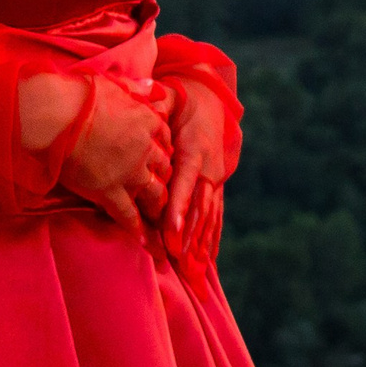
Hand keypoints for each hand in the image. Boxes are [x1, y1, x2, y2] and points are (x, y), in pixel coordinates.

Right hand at [24, 72, 170, 229]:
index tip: (161, 157)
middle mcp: (145, 149)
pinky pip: (129, 216)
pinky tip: (144, 240)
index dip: (164, 149)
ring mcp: (130, 173)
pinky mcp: (110, 193)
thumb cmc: (81, 96)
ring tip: (159, 217)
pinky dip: (137, 229)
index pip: (167, 139)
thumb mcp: (115, 84)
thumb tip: (152, 85)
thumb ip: (137, 88)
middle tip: (163, 189)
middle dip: (165, 179)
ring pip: (155, 195)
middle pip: (165, 168)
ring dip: (158, 206)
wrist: (56, 118)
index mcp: (148, 121)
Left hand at [162, 75, 233, 267]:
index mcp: (195, 149)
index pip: (186, 182)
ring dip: (201, 245)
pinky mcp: (216, 188)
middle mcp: (209, 168)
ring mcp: (215, 180)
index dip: (178, 208)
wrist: (213, 103)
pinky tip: (208, 262)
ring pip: (209, 217)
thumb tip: (149, 97)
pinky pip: (216, 217)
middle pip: (198, 207)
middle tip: (178, 261)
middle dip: (189, 236)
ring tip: (194, 271)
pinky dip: (212, 240)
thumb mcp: (172, 95)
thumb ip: (160, 100)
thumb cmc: (185, 101)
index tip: (169, 231)